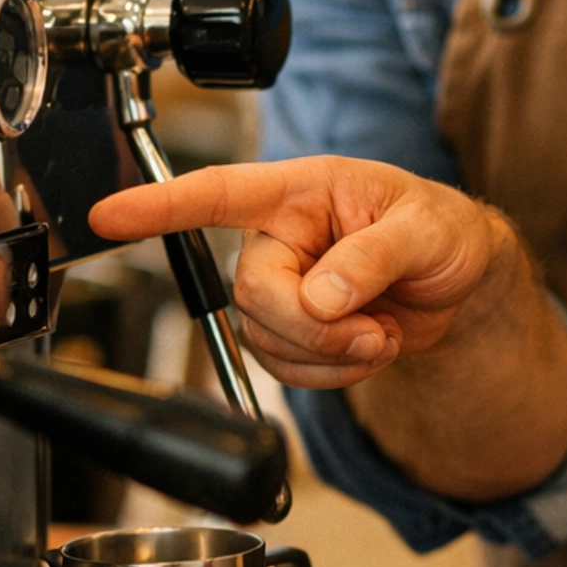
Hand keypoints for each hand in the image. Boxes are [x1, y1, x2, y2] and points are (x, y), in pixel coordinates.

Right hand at [89, 158, 510, 390]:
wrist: (459, 283)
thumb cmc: (443, 232)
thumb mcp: (427, 231)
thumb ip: (374, 258)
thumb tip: (323, 296)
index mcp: (301, 191)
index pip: (218, 193)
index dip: (160, 205)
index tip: (108, 215)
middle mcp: (279, 236)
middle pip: (252, 294)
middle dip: (313, 326)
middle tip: (371, 327)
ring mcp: (282, 287)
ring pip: (265, 339)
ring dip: (329, 353)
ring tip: (380, 331)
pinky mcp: (291, 331)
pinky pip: (284, 368)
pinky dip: (330, 374)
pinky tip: (366, 348)